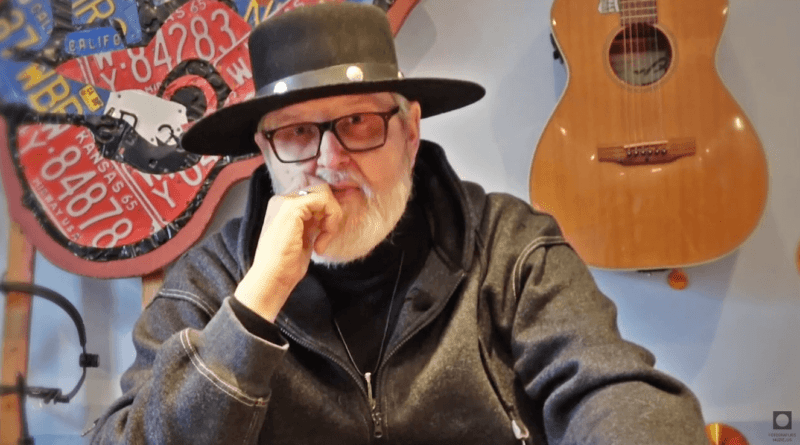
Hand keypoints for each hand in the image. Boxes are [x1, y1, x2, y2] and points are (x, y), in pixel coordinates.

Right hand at [234, 182, 343, 321]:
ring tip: (323, 240)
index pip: (315, 196)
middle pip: (321, 191)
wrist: (271, 279)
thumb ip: (314, 222)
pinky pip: (324, 200)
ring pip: (324, 193)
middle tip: (326, 236)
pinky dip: (330, 220)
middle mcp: (282, 200)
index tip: (328, 232)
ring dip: (332, 217)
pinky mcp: (292, 207)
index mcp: (283, 207)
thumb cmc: (286, 265)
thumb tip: (332, 211)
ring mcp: (285, 201)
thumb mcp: (304, 237)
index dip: (328, 211)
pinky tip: (320, 242)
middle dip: (331, 213)